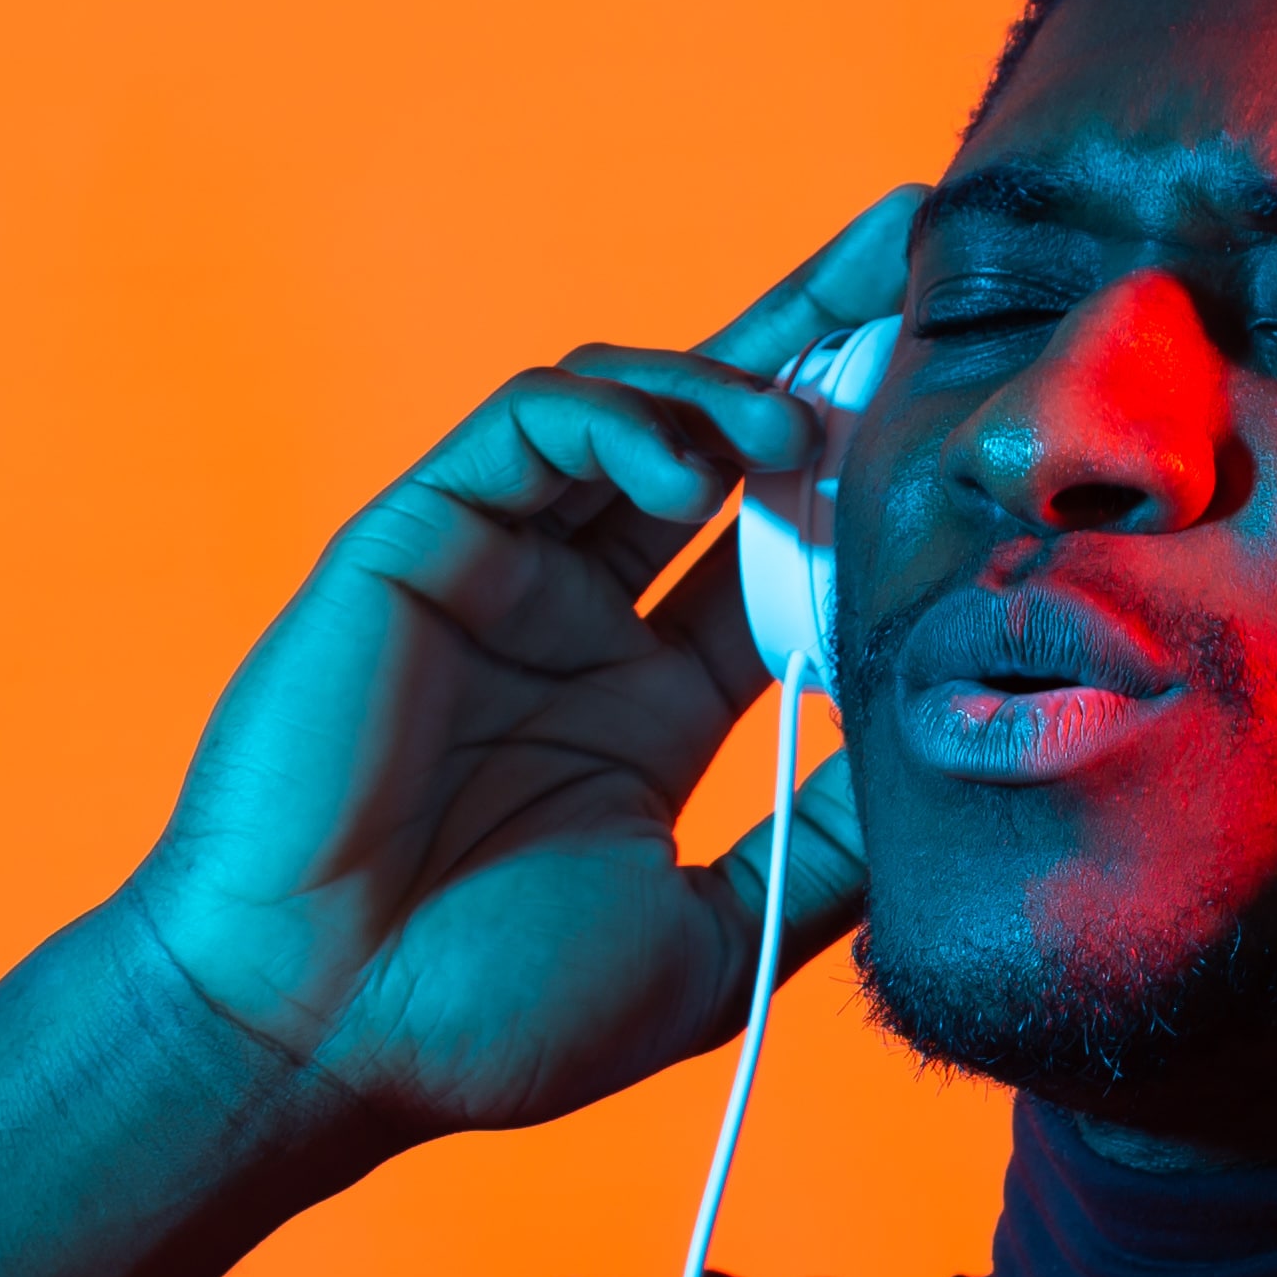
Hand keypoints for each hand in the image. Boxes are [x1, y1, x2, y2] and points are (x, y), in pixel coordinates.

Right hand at [128, 188, 921, 1137]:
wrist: (314, 1035)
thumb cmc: (489, 1017)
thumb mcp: (716, 944)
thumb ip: (825, 851)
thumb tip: (951, 770)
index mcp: (650, 704)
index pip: (780, 550)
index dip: (866, 476)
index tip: (963, 423)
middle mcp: (580, 621)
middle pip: (719, 438)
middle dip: (818, 334)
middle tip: (917, 240)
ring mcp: (497, 576)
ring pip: (627, 408)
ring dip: (729, 387)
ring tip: (805, 433)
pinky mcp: (416, 544)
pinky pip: (527, 428)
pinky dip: (617, 418)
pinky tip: (690, 470)